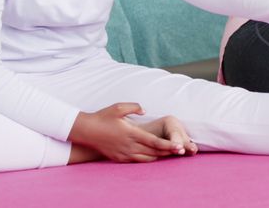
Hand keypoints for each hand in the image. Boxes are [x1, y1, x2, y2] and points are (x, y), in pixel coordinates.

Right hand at [68, 103, 197, 162]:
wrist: (86, 131)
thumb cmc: (103, 117)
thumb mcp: (118, 107)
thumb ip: (134, 107)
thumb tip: (145, 110)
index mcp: (131, 133)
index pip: (154, 141)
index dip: (168, 144)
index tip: (178, 146)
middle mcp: (129, 146)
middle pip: (153, 151)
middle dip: (168, 152)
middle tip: (181, 151)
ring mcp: (124, 154)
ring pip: (146, 158)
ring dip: (158, 156)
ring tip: (170, 153)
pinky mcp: (119, 158)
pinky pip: (137, 161)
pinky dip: (147, 159)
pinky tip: (153, 156)